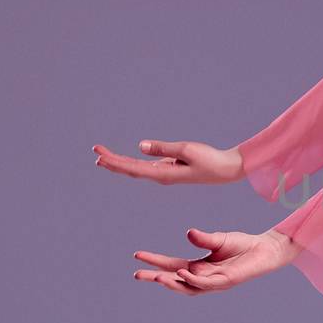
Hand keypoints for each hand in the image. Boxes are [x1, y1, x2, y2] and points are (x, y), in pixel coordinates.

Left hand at [94, 139, 243, 184]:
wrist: (226, 169)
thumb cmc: (209, 159)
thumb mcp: (186, 150)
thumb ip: (162, 148)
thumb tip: (140, 146)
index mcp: (163, 174)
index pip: (132, 168)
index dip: (114, 162)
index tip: (99, 157)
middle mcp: (161, 176)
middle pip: (131, 169)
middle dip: (112, 161)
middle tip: (95, 152)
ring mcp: (165, 173)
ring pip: (137, 168)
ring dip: (120, 161)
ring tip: (103, 155)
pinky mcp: (170, 168)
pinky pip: (146, 165)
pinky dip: (133, 161)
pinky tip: (126, 159)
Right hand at [132, 227, 297, 295]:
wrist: (265, 249)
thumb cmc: (242, 245)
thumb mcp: (218, 239)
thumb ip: (202, 238)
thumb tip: (188, 232)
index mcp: (198, 266)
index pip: (172, 265)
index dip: (155, 261)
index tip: (137, 256)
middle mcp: (203, 276)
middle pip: (174, 280)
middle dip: (155, 278)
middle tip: (136, 275)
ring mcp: (213, 282)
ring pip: (187, 287)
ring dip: (171, 283)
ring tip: (156, 277)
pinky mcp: (226, 282)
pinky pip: (206, 284)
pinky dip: (193, 280)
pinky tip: (183, 272)